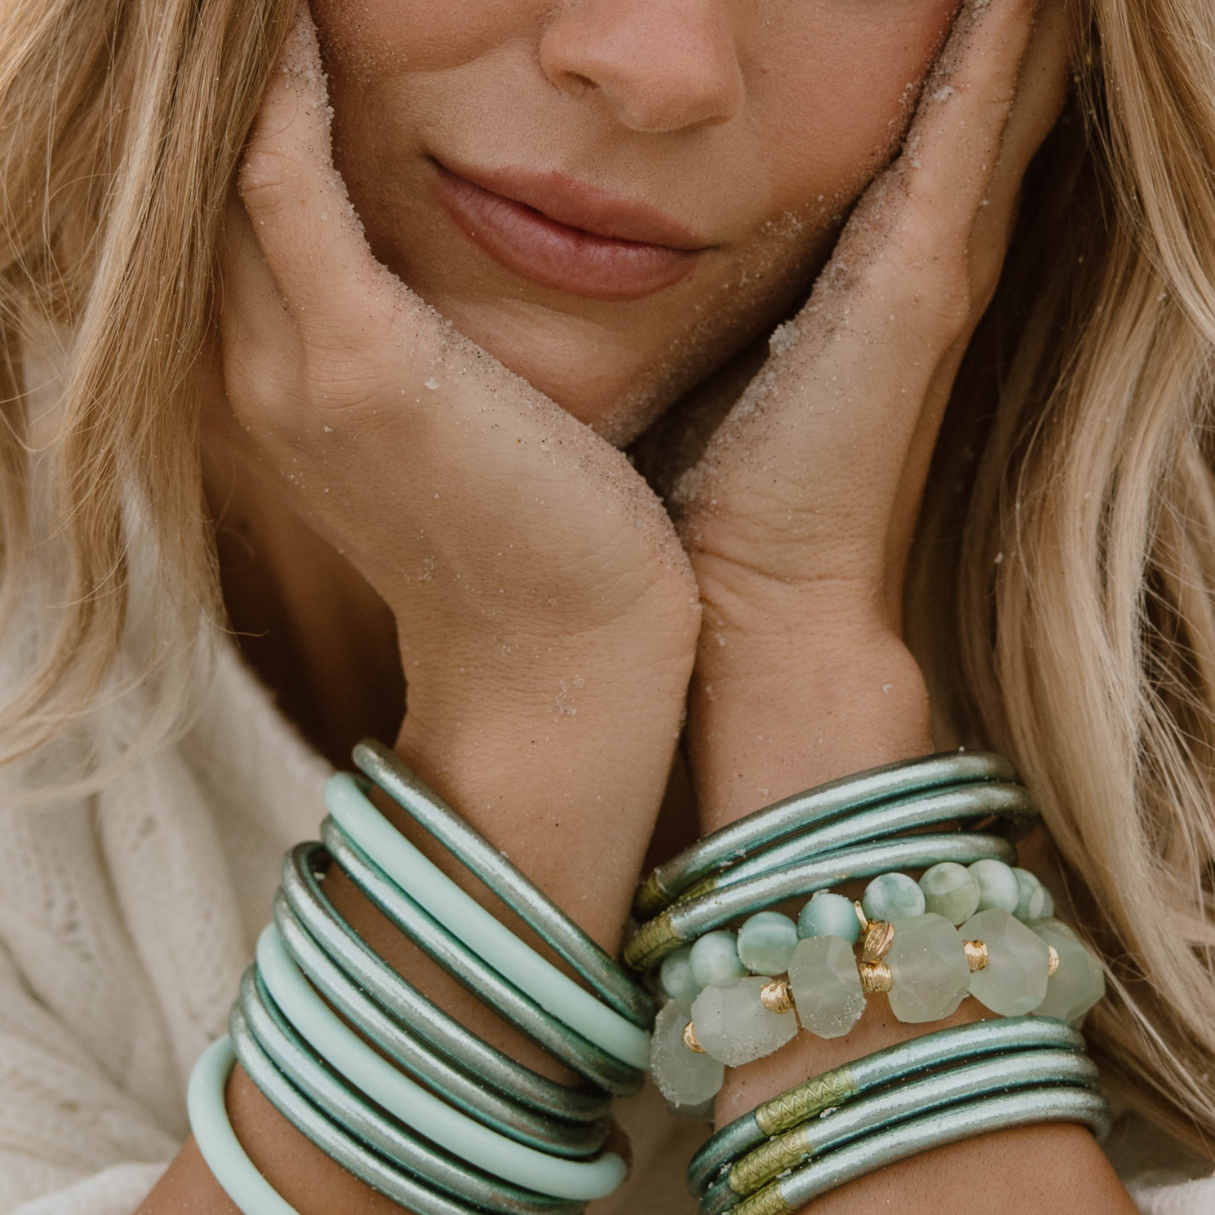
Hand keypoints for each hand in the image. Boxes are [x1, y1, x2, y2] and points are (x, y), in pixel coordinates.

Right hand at [211, 10, 698, 735]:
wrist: (567, 653)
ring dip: (229, 60)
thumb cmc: (538, 534)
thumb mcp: (449, 423)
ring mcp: (295, 373)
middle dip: (209, 71)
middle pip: (200, 173)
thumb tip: (420, 280)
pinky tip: (289, 10)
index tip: (264, 20)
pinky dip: (277, 91)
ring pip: (220, 165)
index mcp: (285, 378)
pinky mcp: (362, 371)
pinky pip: (286, 188)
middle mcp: (259, 371)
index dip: (235, 103)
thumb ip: (405, 340)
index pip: (229, 205)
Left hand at [674, 0, 1070, 672]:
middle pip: (996, 89)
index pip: (945, 124)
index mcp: (896, 275)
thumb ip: (740, 292)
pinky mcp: (918, 285)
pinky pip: (969, 123)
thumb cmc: (733, 498)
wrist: (768, 602)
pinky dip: (995, 39)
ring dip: (1016, 9)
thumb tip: (668, 247)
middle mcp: (941, 259)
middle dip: (1004, 7)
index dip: (959, 38)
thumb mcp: (734, 361)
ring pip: (1004, 89)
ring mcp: (942, 268)